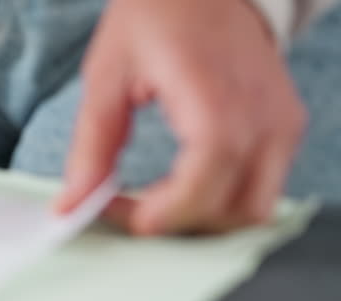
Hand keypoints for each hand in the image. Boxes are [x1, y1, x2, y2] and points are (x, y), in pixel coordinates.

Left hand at [55, 0, 307, 234]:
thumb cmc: (156, 17)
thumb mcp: (107, 78)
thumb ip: (90, 148)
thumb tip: (71, 204)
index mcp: (217, 102)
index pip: (201, 189)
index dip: (157, 215)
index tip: (113, 210)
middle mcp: (262, 118)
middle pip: (230, 212)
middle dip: (175, 223)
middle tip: (129, 207)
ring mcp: (281, 124)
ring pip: (253, 209)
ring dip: (202, 219)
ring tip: (156, 199)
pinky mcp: (286, 127)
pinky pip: (262, 187)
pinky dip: (221, 200)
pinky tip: (181, 184)